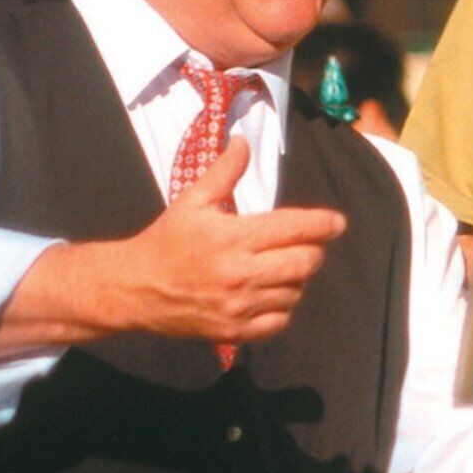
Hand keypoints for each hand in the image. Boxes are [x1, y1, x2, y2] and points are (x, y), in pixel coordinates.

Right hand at [111, 135, 345, 342]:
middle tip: (306, 244)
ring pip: (296, 291)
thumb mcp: (192, 200)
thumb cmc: (166, 240)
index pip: (295, 228)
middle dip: (313, 250)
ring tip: (280, 266)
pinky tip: (271, 292)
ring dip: (297, 278)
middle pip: (305, 262)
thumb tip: (244, 141)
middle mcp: (240, 273)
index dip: (323, 224)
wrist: (134, 288)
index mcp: (232, 237)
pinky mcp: (235, 331)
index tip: (337, 222)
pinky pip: (280, 320)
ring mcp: (239, 305)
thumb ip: (224, 172)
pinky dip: (283, 306)